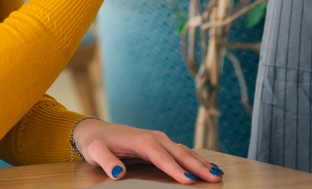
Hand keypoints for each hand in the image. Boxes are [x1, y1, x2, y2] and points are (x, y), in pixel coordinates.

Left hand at [72, 118, 223, 182]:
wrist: (95, 130)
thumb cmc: (96, 142)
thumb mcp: (96, 152)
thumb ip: (107, 162)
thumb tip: (117, 173)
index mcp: (142, 141)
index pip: (162, 158)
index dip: (176, 170)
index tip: (189, 181)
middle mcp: (154, 138)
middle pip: (180, 153)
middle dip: (198, 166)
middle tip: (214, 178)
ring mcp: (159, 140)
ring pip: (184, 151)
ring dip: (201, 162)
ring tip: (217, 174)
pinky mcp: (160, 144)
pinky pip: (181, 152)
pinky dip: (195, 159)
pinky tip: (206, 166)